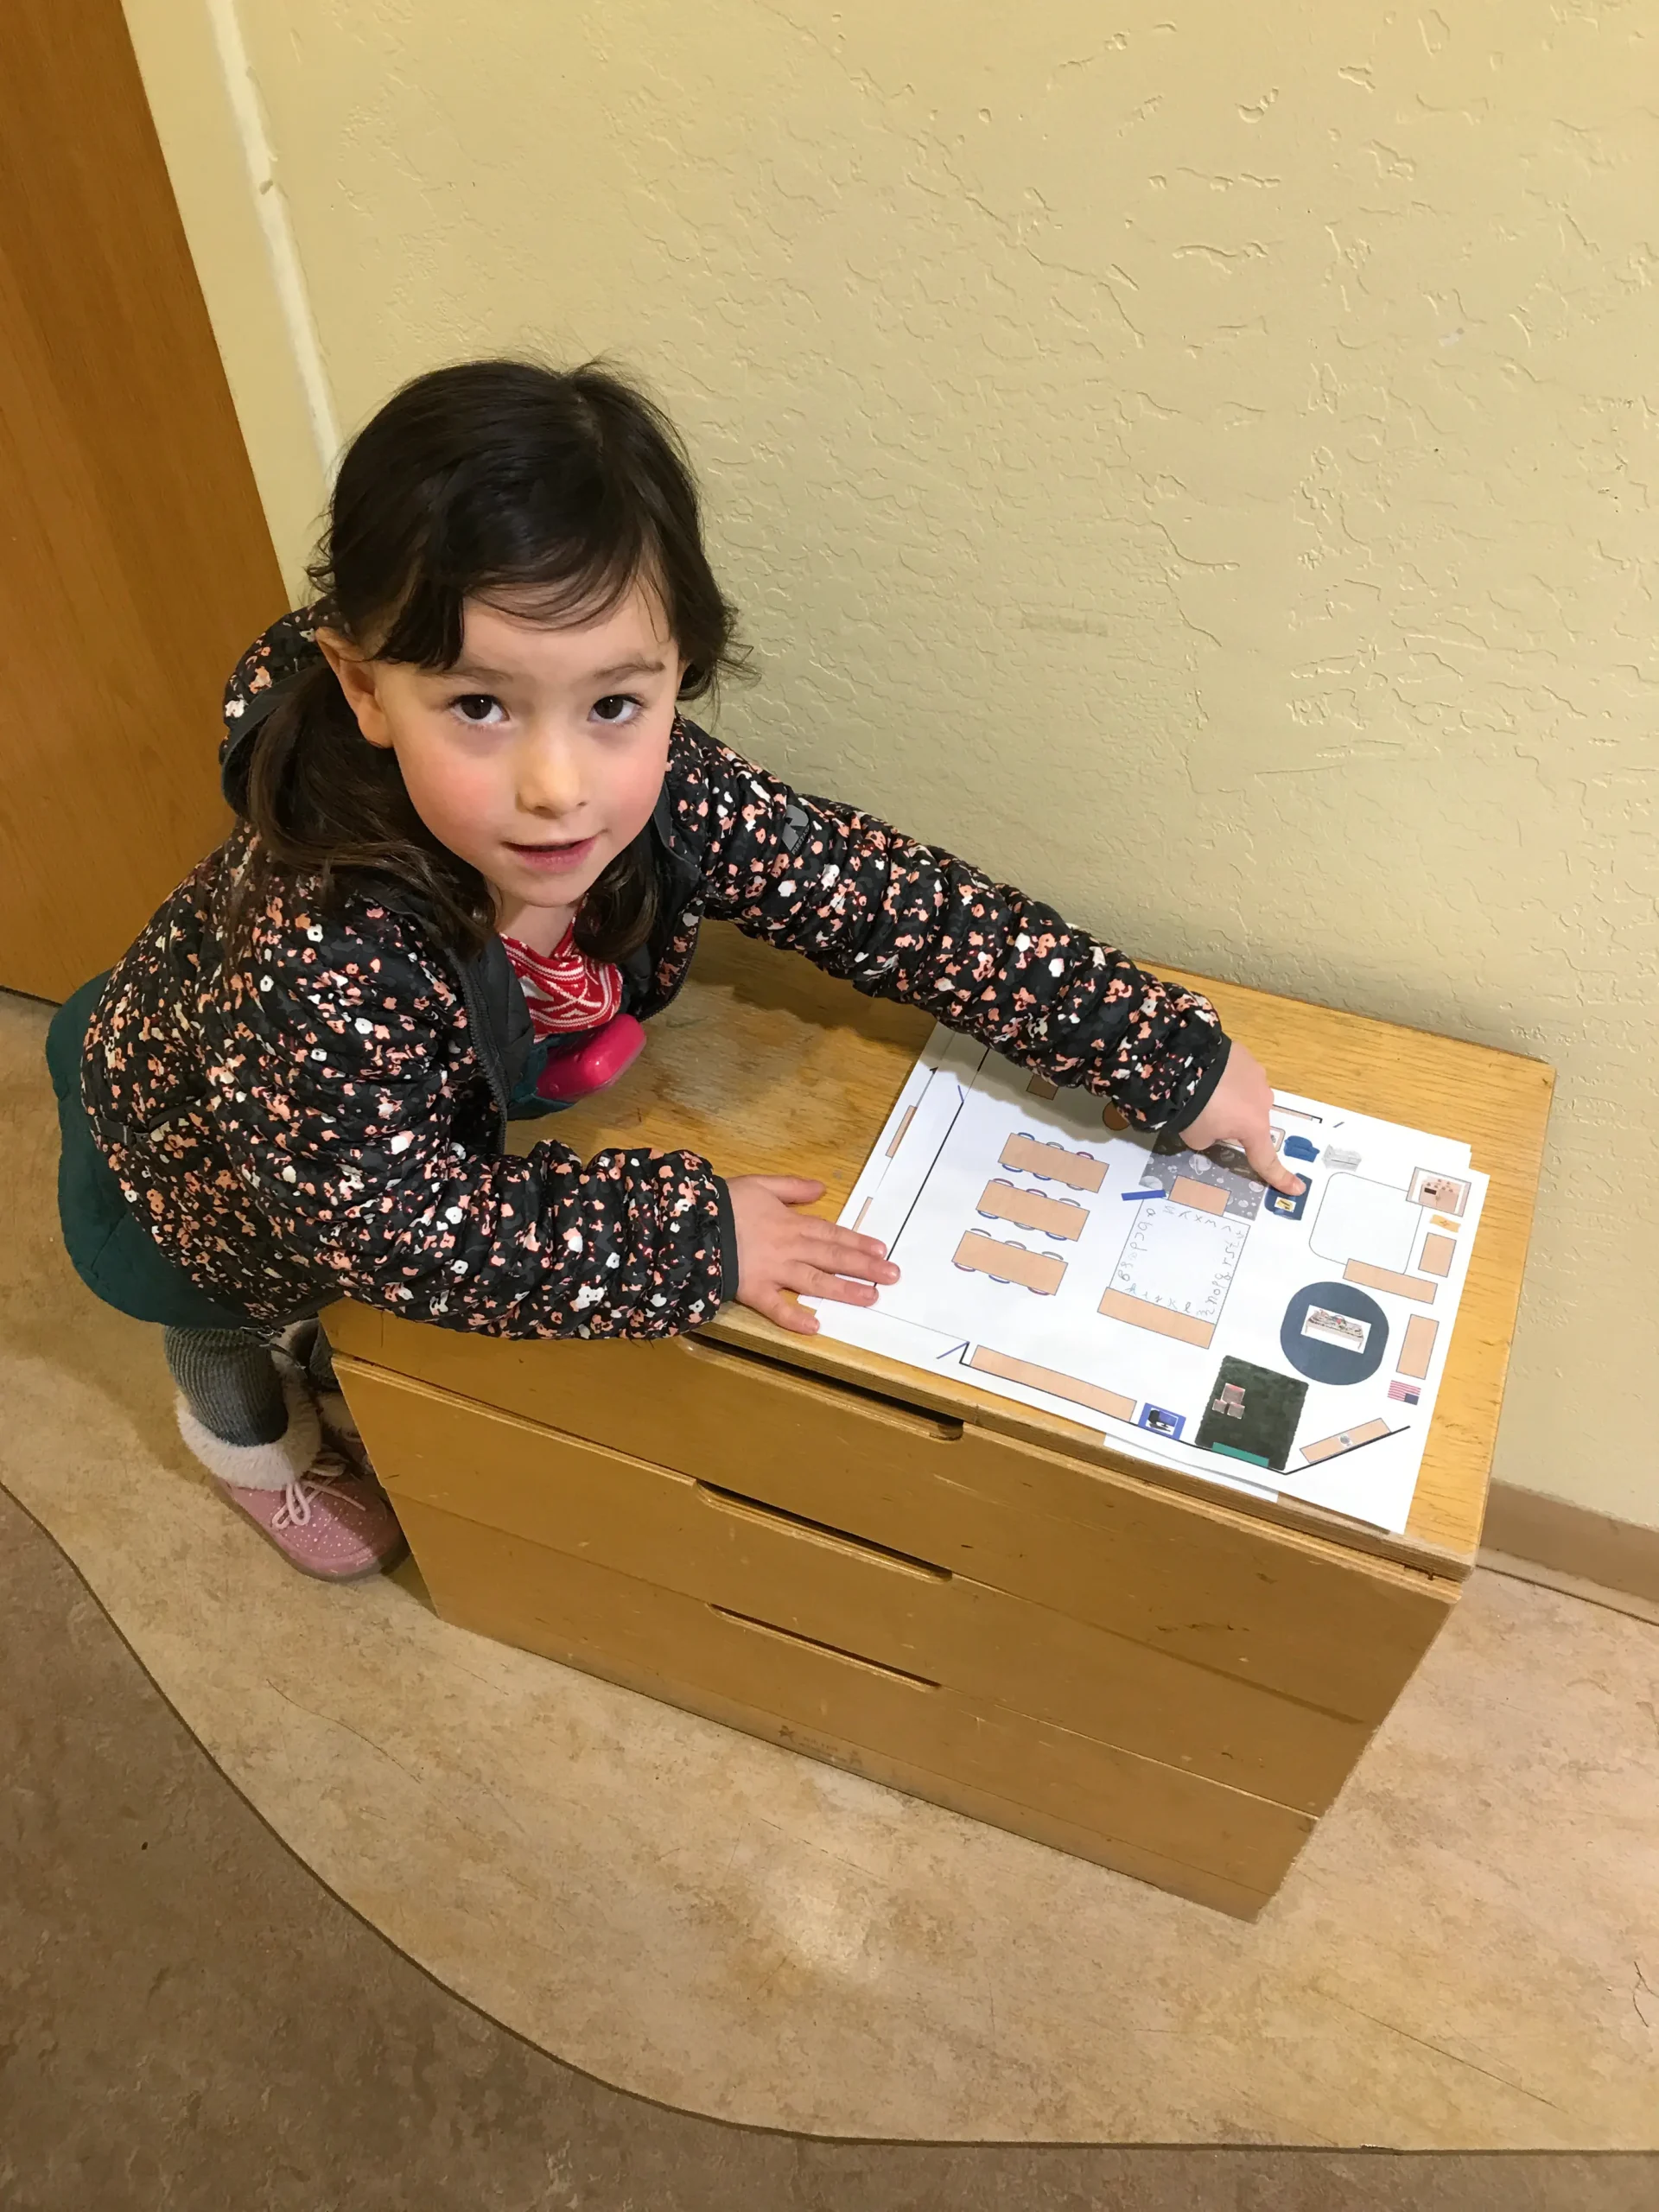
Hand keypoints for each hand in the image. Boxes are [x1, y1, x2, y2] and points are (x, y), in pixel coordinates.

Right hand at [727, 1175, 899, 1334]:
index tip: (882, 1250)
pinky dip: (794, 1318)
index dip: (858, 1242)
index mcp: (791, 1224)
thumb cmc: (725, 1201)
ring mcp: (773, 1271)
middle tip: (893, 1276)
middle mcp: (789, 1248)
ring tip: (870, 1298)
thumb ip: (792, 1187)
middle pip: (832, 1257)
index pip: (832, 1234)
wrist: (693, 1221)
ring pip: (815, 1282)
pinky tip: (816, 1327)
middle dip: (864, 1267)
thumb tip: (822, 1188)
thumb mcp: (761, 1184)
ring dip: (844, 1291)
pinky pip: (776, 1307)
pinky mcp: (753, 1290)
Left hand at [1176, 1044, 1302, 1195]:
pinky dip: (1226, 1076)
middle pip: (1252, 1119)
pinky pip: (1238, 1072)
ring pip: (1247, 1094)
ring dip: (1232, 1096)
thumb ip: (1211, 1140)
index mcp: (1253, 1127)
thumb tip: (1216, 1129)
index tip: (1296, 1188)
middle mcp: (1263, 1101)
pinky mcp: (1245, 1055)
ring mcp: (1257, 1075)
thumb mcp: (1196, 1137)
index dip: (1278, 1176)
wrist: (1185, 1062)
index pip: (1266, 1159)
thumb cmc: (1192, 1109)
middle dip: (1236, 1121)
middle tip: (1207, 1116)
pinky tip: (1208, 1071)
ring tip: (1204, 1090)